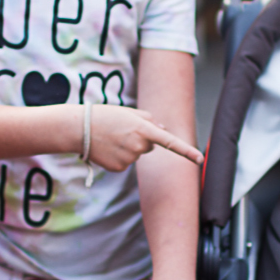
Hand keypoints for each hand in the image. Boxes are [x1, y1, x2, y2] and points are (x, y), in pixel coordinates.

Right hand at [84, 104, 202, 170]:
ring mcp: (129, 158)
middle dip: (141, 139)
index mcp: (143, 129)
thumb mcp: (129, 112)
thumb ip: (149, 119)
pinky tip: (107, 148)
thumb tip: (163, 129)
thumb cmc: (104, 116)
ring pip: (137, 154)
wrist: (79, 129)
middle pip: (150, 146)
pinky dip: (119, 156)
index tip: (200, 159)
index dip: (186, 151)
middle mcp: (139, 146)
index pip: (170, 142)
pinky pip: (126, 163)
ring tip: (112, 138)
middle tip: (122, 130)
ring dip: (128, 147)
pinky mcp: (119, 168)